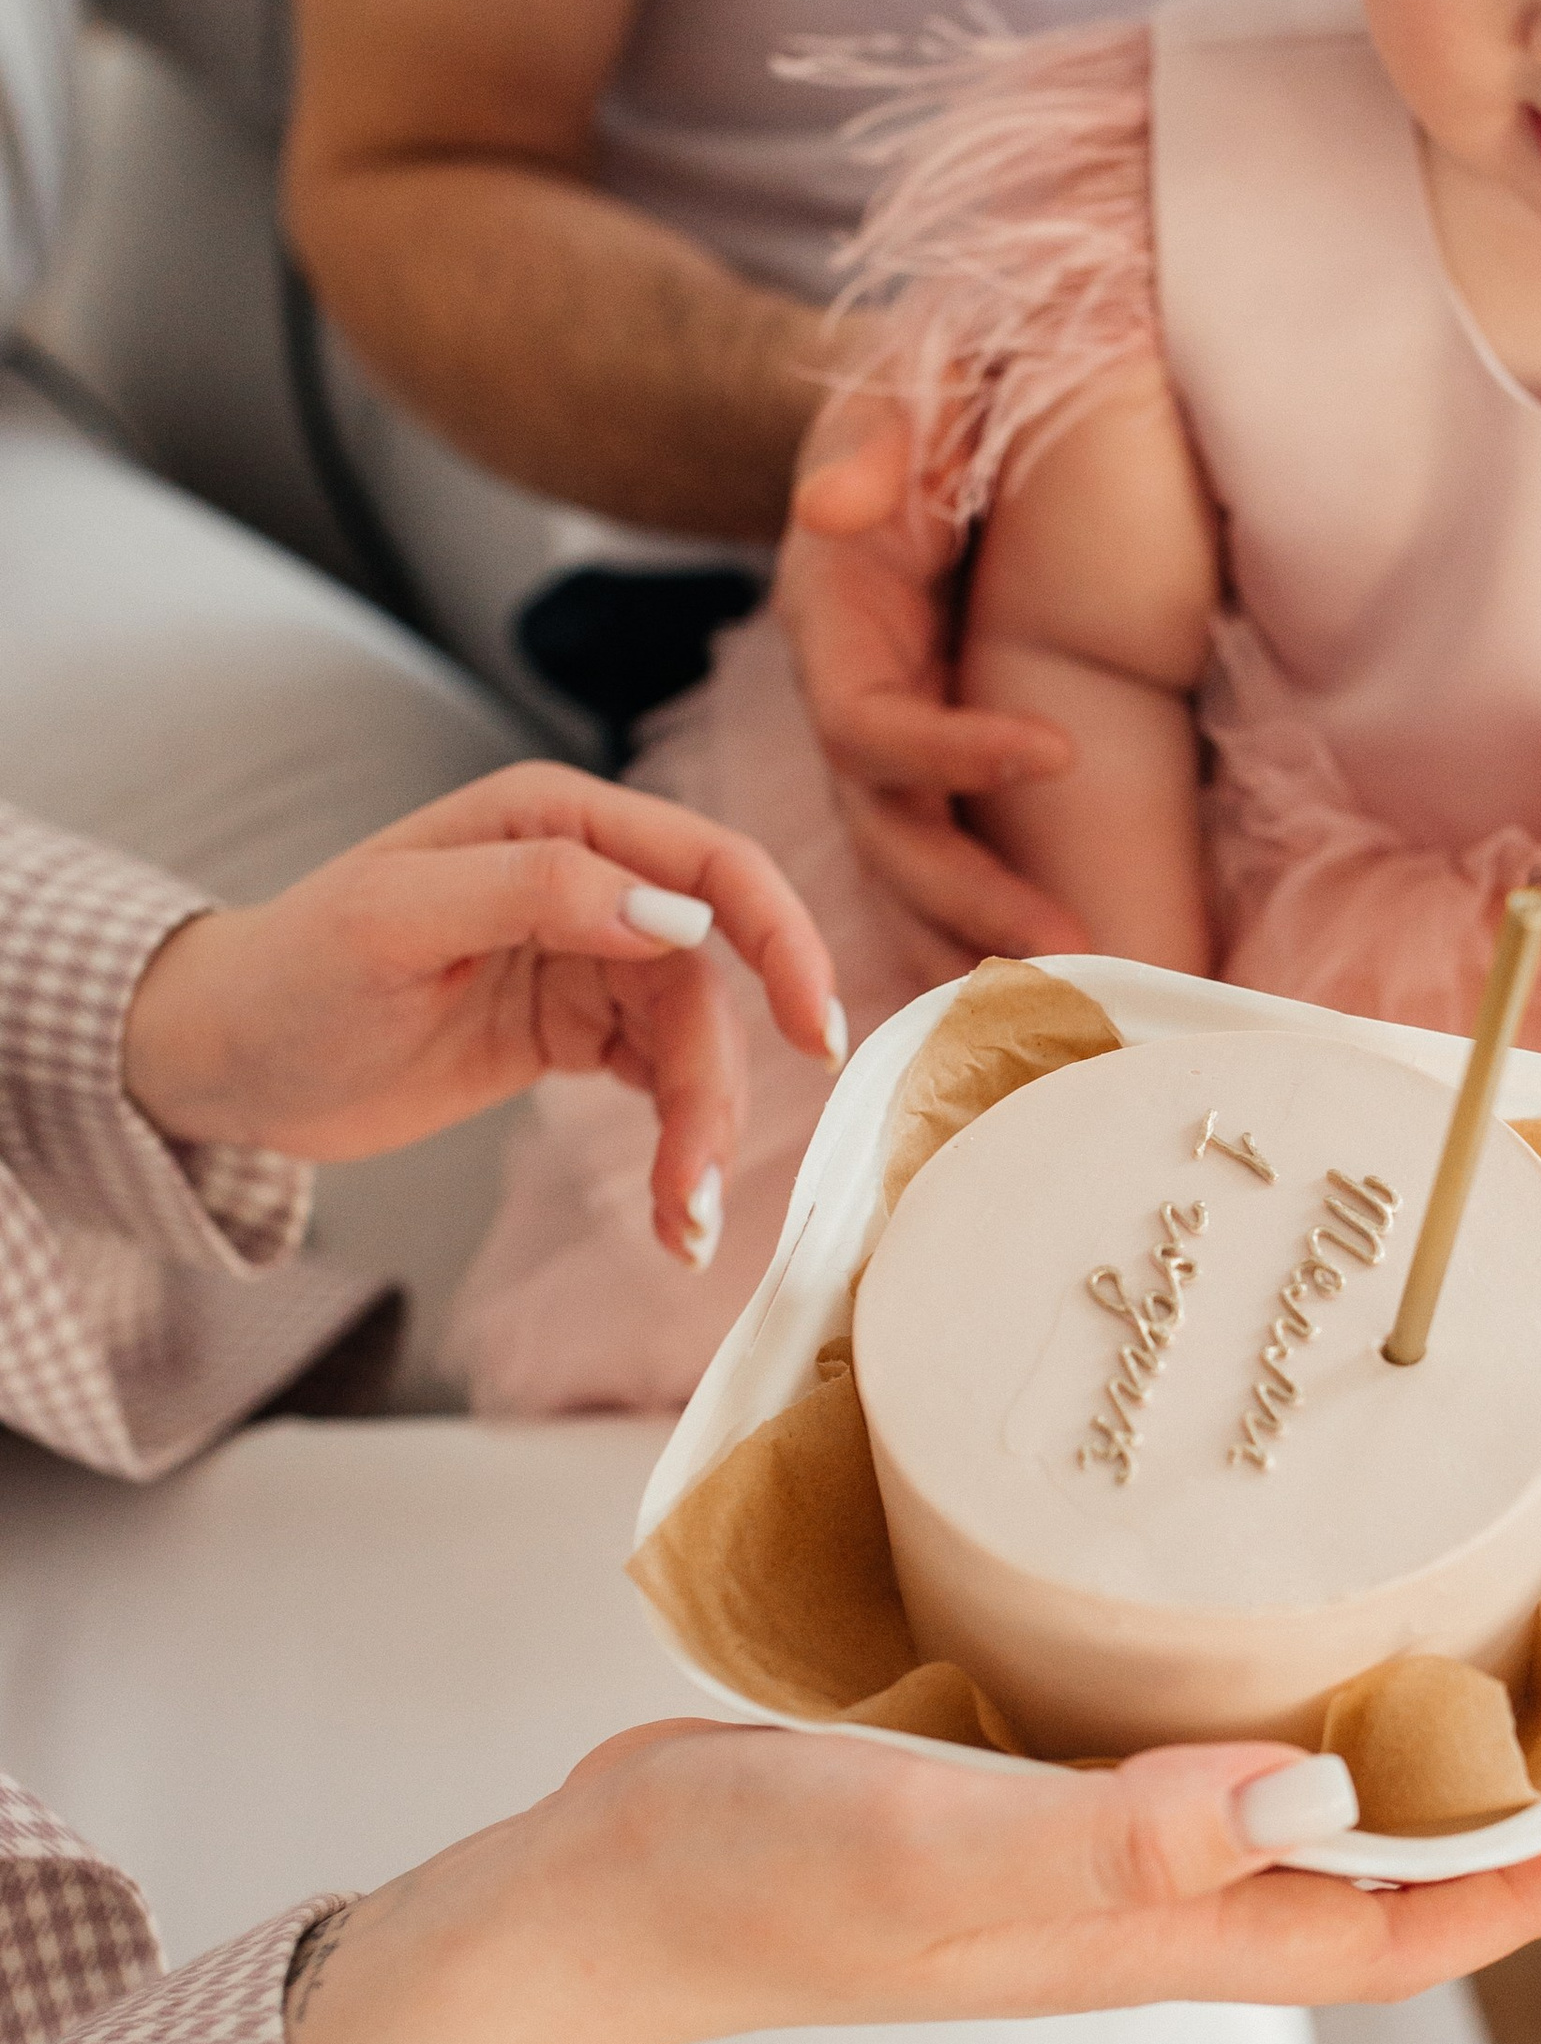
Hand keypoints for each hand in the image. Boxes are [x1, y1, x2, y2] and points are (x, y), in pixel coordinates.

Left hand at [122, 763, 842, 1267]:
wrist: (225, 1063)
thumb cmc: (289, 973)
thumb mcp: (393, 921)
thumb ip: (533, 893)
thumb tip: (671, 914)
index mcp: (553, 820)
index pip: (707, 865)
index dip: (778, 938)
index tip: (812, 1030)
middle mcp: (584, 879)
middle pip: (711, 976)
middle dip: (720, 1082)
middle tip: (698, 1185)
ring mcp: (585, 958)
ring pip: (694, 1041)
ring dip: (700, 1132)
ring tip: (680, 1224)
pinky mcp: (574, 1032)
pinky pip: (662, 1082)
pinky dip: (677, 1144)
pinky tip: (671, 1209)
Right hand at [287, 1721, 1540, 2043]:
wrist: (604, 1897)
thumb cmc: (764, 1889)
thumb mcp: (945, 1851)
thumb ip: (1123, 1833)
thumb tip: (1316, 1792)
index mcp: (1165, 1936)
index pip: (1410, 1926)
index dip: (1539, 1864)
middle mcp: (1153, 1900)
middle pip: (1375, 1868)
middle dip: (1497, 1791)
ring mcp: (1088, 1846)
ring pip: (1289, 1801)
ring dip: (1388, 1729)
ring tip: (1470, 1602)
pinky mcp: (1022, 1784)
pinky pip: (1185, 1741)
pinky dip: (1253, 1684)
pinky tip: (1249, 1596)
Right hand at [777, 382, 1085, 961]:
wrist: (942, 407)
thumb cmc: (934, 384)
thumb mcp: (910, 374)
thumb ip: (887, 426)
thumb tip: (836, 504)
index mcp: (833, 622)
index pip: (872, 721)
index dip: (951, 749)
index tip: (1057, 751)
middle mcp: (852, 704)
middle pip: (891, 835)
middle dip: (973, 903)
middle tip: (1071, 954)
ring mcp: (894, 750)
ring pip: (918, 879)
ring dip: (986, 950)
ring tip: (1080, 1010)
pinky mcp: (940, 773)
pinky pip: (955, 874)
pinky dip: (992, 943)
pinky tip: (1066, 1004)